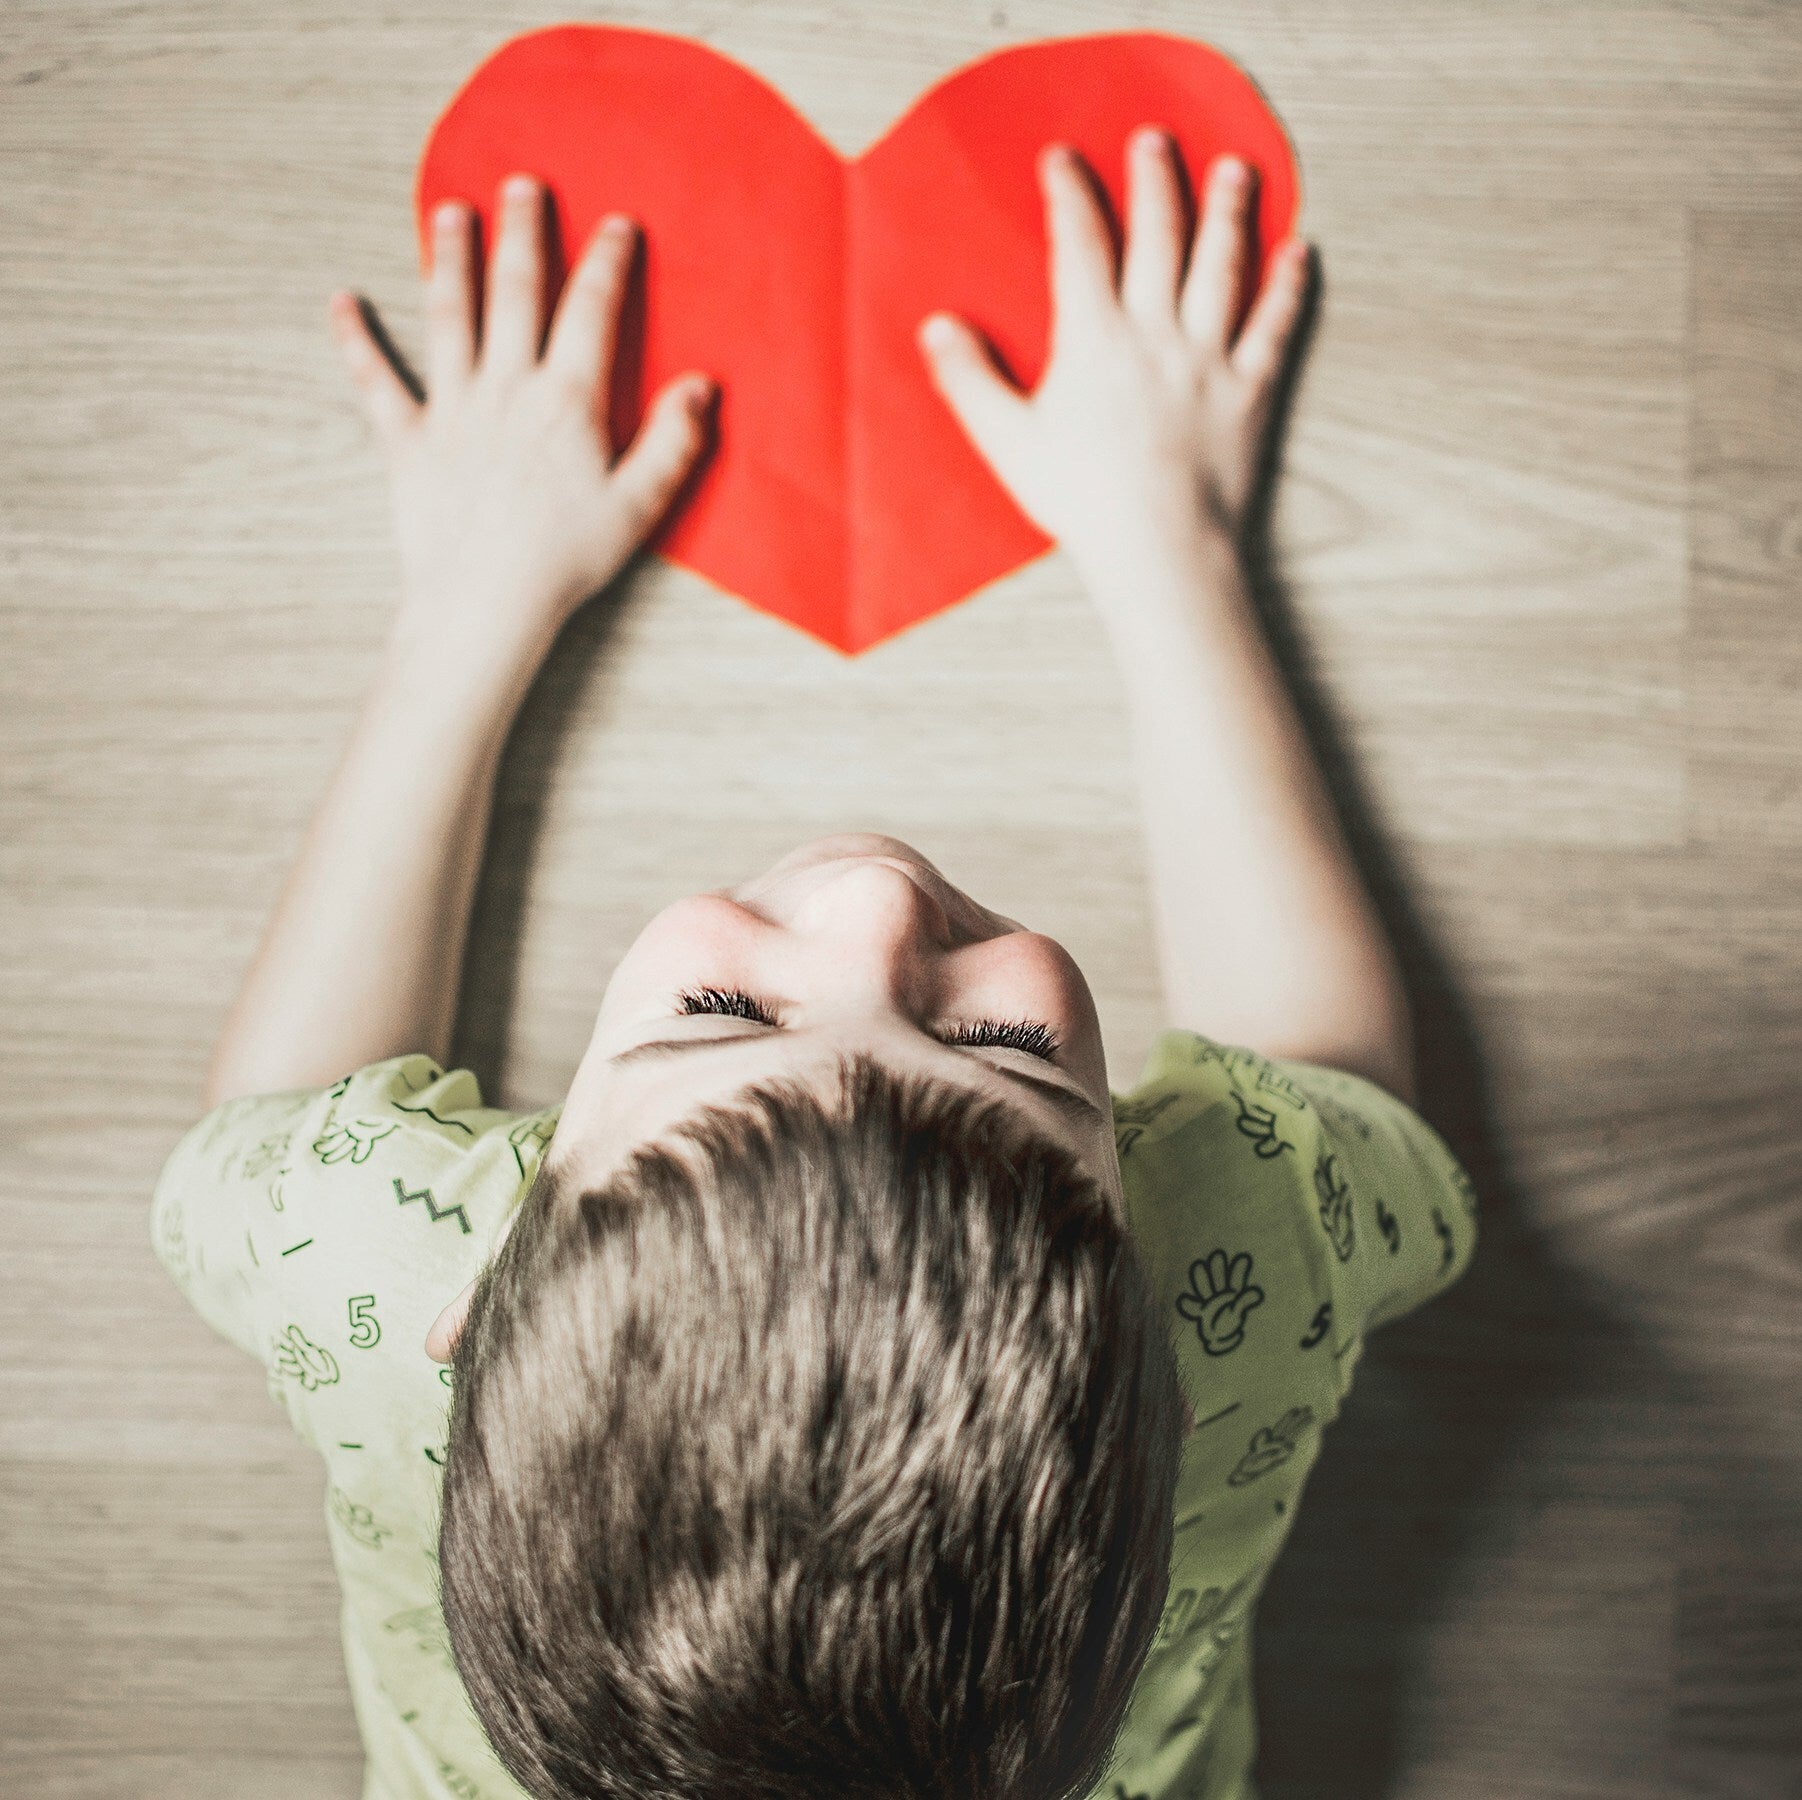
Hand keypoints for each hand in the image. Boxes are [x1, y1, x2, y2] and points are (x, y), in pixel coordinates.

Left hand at [329, 173, 714, 670]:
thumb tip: (701, 387)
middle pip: (515, 292)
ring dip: (448, 258)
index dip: (607, 262)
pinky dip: (355, 340)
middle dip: (522, 232)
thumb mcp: (638, 506)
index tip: (616, 225)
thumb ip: (672, 441)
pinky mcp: (408, 441)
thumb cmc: (566, 561)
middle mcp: (506, 389)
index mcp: (567, 401)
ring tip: (449, 212)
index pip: (591, 311)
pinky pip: (375, 381)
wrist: (486, 603)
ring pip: (448, 315)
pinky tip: (341, 302)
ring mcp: (452, 410)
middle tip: (522, 186)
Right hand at [917, 130, 1311, 571]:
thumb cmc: (1081, 500)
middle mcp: (1156, 332)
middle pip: (1159, 236)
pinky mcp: (1250, 391)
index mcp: (1094, 339)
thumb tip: (938, 326)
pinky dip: (1288, 286)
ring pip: (1222, 266)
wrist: (1160, 548)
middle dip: (1156, 180)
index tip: (1064, 160)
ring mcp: (1209, 358)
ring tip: (1235, 171)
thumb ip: (969, 380)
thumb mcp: (1007, 442)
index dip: (1071, 195)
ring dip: (1229, 211)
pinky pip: (1275, 327)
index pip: (1080, 245)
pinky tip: (1298, 252)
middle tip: (1156, 140)